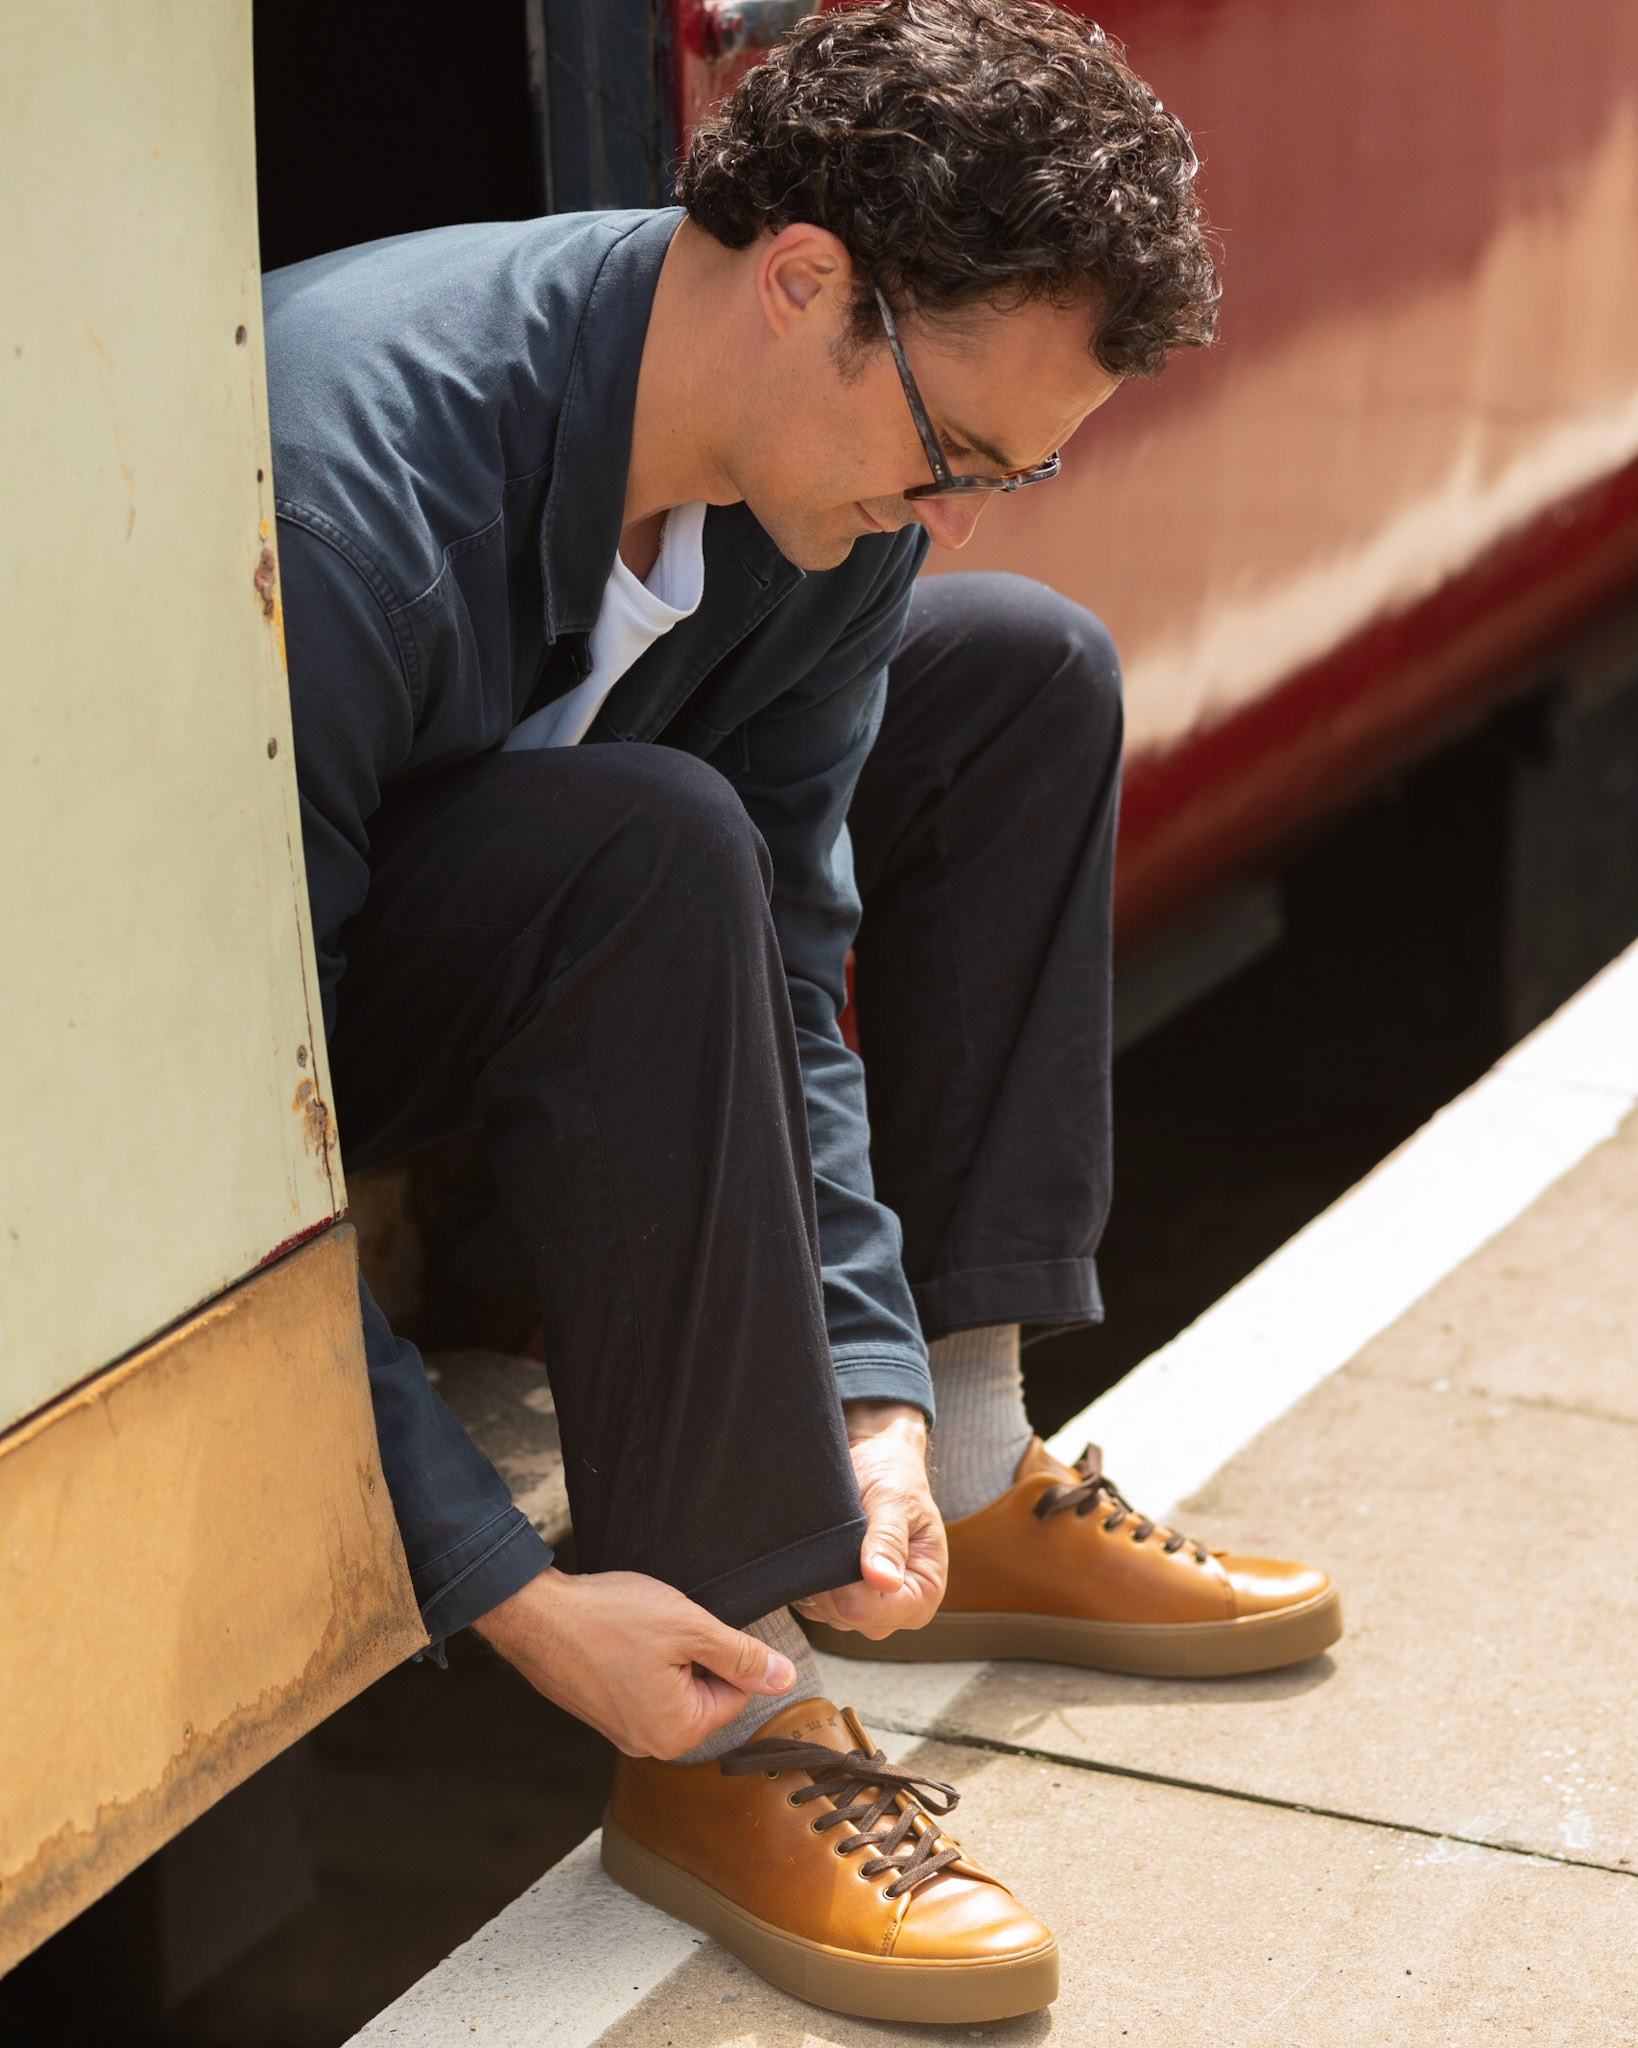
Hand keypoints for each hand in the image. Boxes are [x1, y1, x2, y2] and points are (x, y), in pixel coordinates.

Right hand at [471, 1567, 797, 1757]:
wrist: (536, 1615)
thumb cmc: (609, 1618)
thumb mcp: (689, 1627)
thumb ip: (742, 1656)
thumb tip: (785, 1679)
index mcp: (677, 1732)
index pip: (735, 1693)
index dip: (719, 1651)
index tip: (687, 1630)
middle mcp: (649, 1745)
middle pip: (703, 1694)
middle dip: (691, 1656)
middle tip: (661, 1629)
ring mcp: (621, 1732)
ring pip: (672, 1687)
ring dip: (666, 1657)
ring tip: (636, 1634)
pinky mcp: (602, 1713)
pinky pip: (642, 1688)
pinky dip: (638, 1662)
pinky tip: (619, 1640)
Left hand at [795, 1399, 946, 1637]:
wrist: (878, 1459)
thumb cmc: (894, 1475)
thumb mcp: (894, 1499)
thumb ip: (888, 1538)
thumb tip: (884, 1580)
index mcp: (925, 1591)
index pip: (872, 1610)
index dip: (846, 1586)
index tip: (839, 1547)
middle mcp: (899, 1609)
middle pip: (847, 1615)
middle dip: (831, 1579)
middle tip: (834, 1535)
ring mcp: (869, 1610)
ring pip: (827, 1611)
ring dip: (818, 1576)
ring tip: (831, 1538)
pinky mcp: (844, 1602)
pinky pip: (814, 1605)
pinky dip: (809, 1579)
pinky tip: (820, 1549)